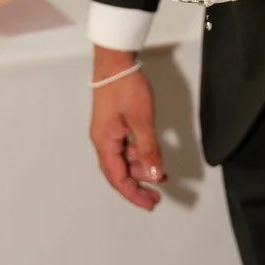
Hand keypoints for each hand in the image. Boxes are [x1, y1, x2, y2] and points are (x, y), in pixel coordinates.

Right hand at [89, 47, 165, 210]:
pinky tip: (152, 154)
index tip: (149, 203)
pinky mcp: (114, 123)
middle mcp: (103, 140)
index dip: (133, 194)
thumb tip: (154, 175)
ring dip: (141, 167)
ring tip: (161, 173)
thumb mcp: (141, 120)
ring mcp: (108, 131)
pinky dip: (139, 154)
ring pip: (124, 159)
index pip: (118, 178)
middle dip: (138, 184)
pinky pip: (126, 146)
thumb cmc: (125, 87)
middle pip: (119, 171)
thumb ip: (148, 149)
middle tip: (157, 195)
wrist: (115, 60)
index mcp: (105, 143)